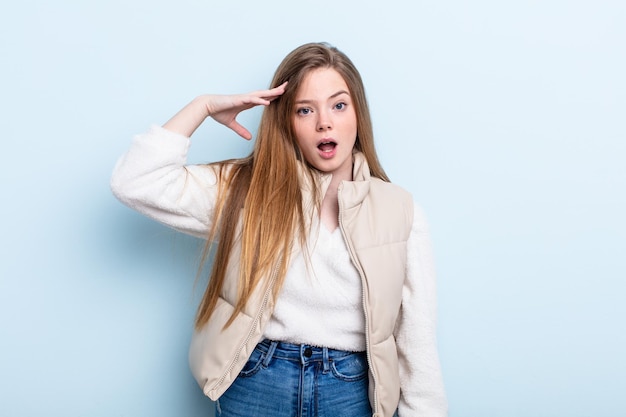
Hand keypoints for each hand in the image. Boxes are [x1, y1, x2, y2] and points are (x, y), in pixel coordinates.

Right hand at [163, 82, 286, 138]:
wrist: (207, 106)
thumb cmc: (218, 112)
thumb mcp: (232, 124)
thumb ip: (241, 130)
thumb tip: (249, 138)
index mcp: (246, 102)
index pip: (263, 98)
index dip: (273, 96)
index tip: (282, 95)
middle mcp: (246, 98)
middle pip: (265, 93)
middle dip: (276, 90)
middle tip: (287, 86)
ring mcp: (243, 98)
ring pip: (260, 94)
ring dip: (271, 93)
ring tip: (282, 91)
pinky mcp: (238, 99)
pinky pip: (251, 99)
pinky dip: (259, 100)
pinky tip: (267, 101)